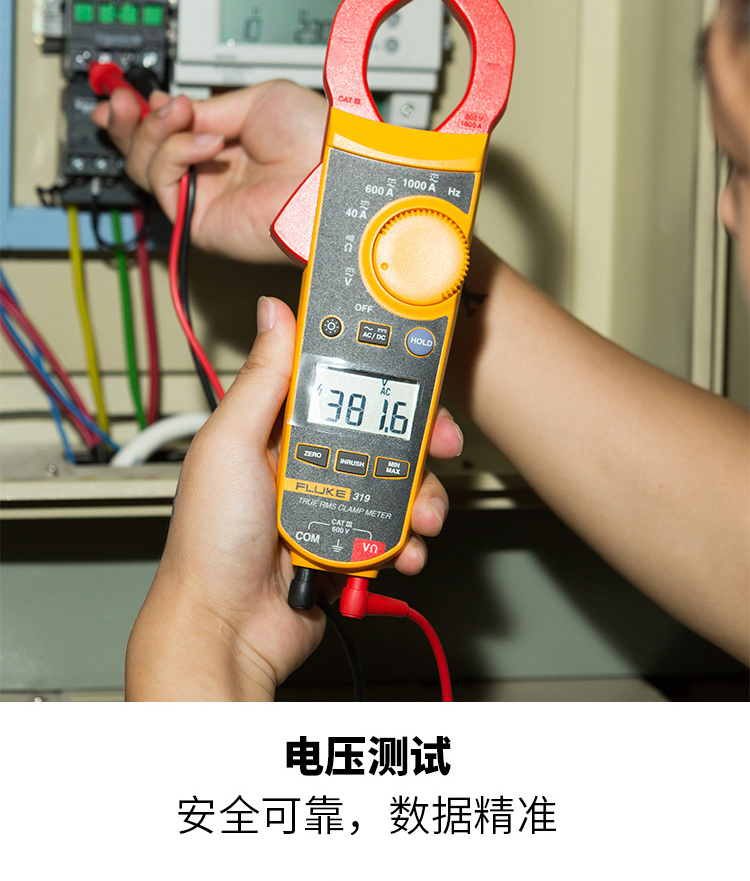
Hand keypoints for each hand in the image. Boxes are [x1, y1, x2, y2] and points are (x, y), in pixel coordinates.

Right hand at [91, 81, 327, 261]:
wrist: (331, 172)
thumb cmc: (315, 140)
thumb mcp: (255, 100)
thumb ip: (207, 107)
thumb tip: (169, 106)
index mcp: (225, 145)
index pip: (168, 134)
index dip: (141, 114)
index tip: (126, 94)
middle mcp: (210, 175)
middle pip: (145, 153)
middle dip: (129, 122)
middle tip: (122, 101)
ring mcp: (204, 199)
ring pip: (144, 167)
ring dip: (153, 131)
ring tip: (180, 113)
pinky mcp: (200, 223)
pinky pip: (163, 183)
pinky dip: (174, 153)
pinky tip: (205, 142)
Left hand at [125, 297, 461, 700]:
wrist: (227, 628)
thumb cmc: (210, 541)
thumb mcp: (228, 445)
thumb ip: (260, 380)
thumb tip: (274, 315)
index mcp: (277, 428)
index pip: (336, 378)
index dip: (376, 364)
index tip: (413, 351)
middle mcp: (308, 460)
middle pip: (382, 428)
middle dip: (417, 435)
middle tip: (438, 440)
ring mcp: (332, 502)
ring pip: (399, 479)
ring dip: (421, 494)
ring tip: (420, 514)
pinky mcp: (350, 541)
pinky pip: (396, 528)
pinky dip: (409, 538)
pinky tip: (402, 549)